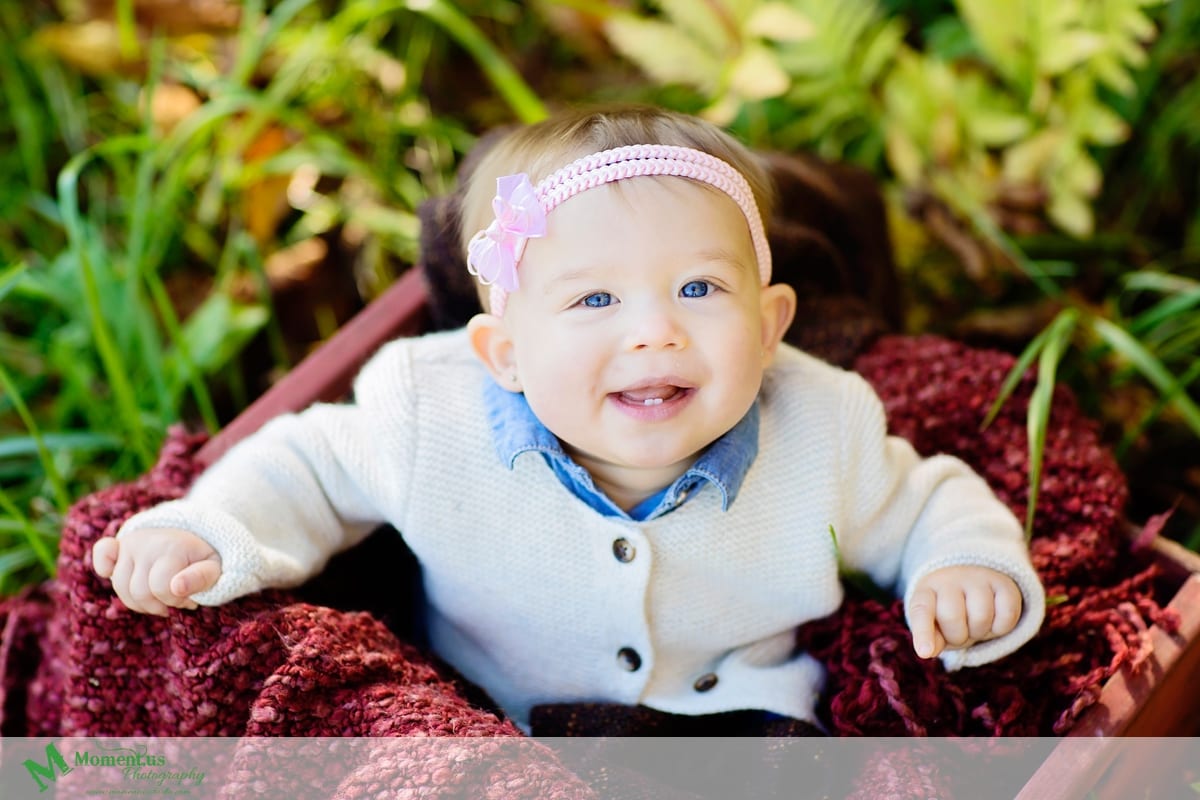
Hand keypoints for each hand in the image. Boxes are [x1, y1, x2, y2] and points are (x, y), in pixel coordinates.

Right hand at [92, 528, 221, 615]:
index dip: (176, 600)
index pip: (162, 588)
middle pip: (139, 592)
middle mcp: (148, 543)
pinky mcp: (119, 545)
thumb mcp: (214, 569)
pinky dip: (104, 566)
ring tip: (159, 596)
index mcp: (173, 548)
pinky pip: (102, 553)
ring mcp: (131, 543)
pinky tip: (113, 572)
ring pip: (121, 587)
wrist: (194, 536)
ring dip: (140, 601)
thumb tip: (177, 587)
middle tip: (175, 600)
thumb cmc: (202, 560)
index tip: (190, 599)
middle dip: (159, 604)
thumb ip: (202, 578)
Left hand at [907, 565, 1021, 658]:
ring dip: (980, 632)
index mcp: (926, 590)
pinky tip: (994, 619)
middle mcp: (950, 579)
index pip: (921, 610)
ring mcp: (977, 578)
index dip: (923, 632)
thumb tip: (927, 652)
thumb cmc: (950, 612)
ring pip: (981, 617)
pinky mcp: (1003, 583)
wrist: (975, 585)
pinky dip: (1001, 628)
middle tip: (960, 631)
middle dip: (958, 636)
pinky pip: (1006, 615)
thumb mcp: (936, 626)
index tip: (925, 652)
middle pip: (953, 618)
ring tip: (975, 624)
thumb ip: (932, 639)